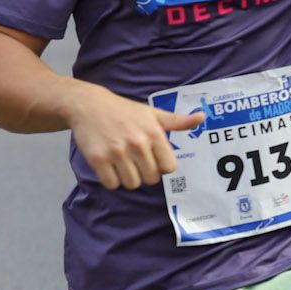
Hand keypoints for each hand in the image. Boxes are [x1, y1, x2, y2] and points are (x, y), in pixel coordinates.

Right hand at [65, 87, 203, 190]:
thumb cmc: (123, 110)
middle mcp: (137, 143)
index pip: (169, 168)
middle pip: (151, 179)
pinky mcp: (98, 159)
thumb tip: (202, 117)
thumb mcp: (152, 113)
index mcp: (153, 133)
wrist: (88, 105)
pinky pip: (111, 184)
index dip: (161, 166)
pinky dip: (110, 179)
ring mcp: (117, 152)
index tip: (151, 158)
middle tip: (133, 160)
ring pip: (132, 184)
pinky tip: (108, 165)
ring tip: (121, 162)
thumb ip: (177, 121)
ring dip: (127, 178)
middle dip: (143, 173)